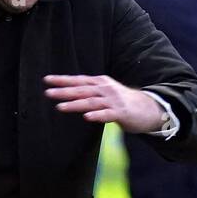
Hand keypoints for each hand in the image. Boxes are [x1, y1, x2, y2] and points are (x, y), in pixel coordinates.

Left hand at [44, 75, 163, 132]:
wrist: (149, 108)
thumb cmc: (123, 102)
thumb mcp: (106, 92)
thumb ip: (90, 92)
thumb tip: (70, 93)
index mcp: (101, 83)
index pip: (78, 81)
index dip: (63, 80)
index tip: (47, 80)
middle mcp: (105, 89)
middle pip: (81, 90)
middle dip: (64, 91)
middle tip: (47, 93)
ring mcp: (113, 101)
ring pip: (91, 102)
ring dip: (75, 104)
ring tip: (60, 107)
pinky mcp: (121, 113)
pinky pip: (107, 114)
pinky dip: (96, 115)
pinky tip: (86, 117)